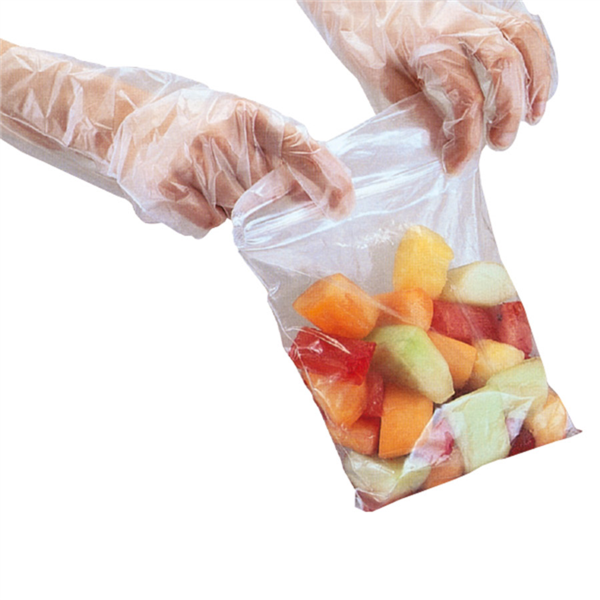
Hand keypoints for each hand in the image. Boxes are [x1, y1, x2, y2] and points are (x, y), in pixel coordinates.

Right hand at [109, 88, 354, 236]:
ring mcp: (193, 161)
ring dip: (225, 207)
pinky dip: (201, 218)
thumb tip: (319, 188)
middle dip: (259, 200)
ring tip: (200, 181)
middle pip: (266, 192)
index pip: (298, 146)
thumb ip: (275, 147)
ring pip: (236, 213)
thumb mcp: (235, 119)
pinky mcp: (168, 188)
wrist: (127, 122)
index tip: (342, 202)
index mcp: (245, 113)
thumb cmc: (191, 124)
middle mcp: (221, 134)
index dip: (324, 176)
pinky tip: (184, 195)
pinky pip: (207, 224)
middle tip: (229, 179)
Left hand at [299, 0, 556, 172]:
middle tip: (501, 144)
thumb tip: (446, 146)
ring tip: (534, 116)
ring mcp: (473, 8)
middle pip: (503, 65)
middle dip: (510, 111)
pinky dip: (538, 53)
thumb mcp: (380, 83)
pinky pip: (523, 22)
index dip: (466, 141)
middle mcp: (456, 22)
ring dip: (537, 79)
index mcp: (427, 46)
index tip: (457, 166)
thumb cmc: (365, 38)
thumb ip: (416, 112)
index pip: (464, 99)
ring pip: (523, 36)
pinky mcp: (481, 4)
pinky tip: (535, 82)